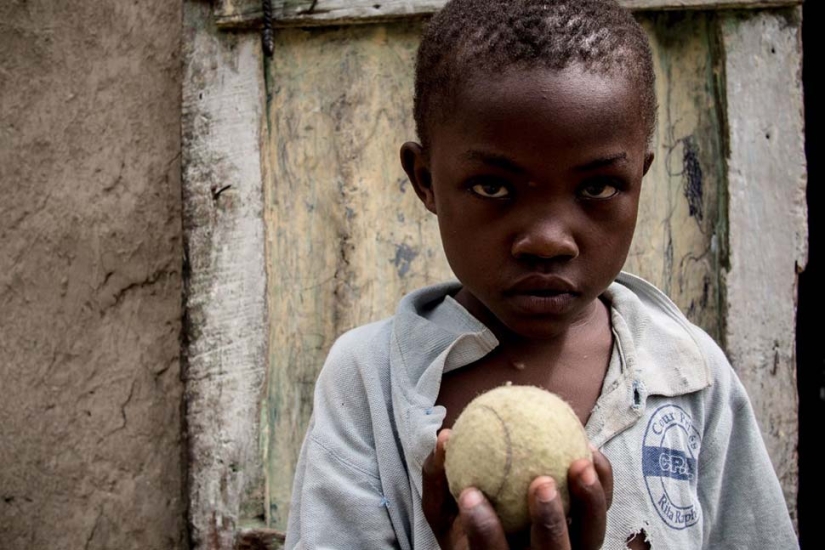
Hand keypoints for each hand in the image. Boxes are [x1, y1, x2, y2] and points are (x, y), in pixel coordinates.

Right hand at [422, 429, 612, 549]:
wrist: (503, 542)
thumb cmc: (466, 527)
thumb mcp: (443, 512)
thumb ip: (438, 480)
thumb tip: (444, 437)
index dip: (483, 531)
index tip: (470, 494)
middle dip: (550, 523)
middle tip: (541, 483)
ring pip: (589, 537)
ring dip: (590, 502)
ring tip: (580, 463)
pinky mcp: (588, 531)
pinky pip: (601, 509)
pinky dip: (602, 482)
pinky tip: (590, 451)